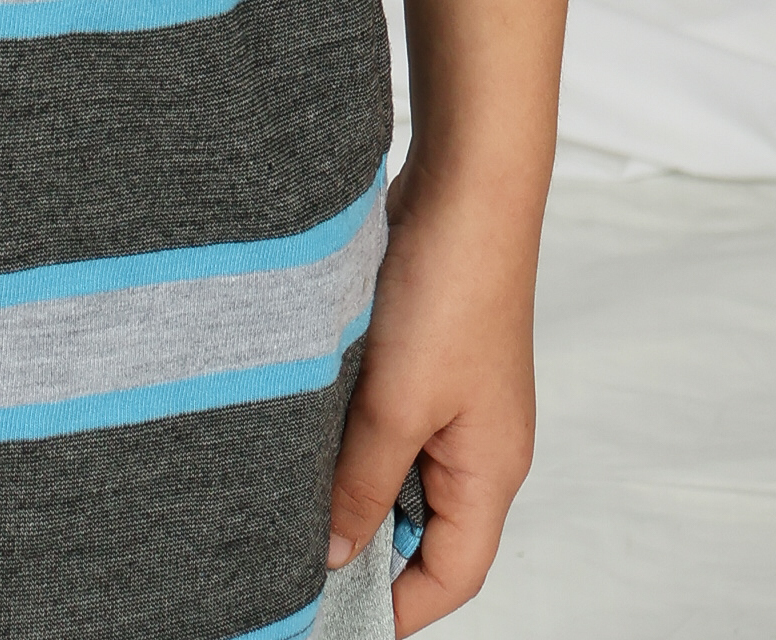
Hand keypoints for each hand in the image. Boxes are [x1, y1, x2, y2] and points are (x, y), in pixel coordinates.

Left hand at [324, 162, 538, 629]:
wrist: (464, 180)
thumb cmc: (453, 287)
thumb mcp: (397, 404)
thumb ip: (362, 483)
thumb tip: (331, 554)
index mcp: (491, 470)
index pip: (451, 576)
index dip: (396, 609)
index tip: (325, 614)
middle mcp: (477, 442)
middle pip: (421, 528)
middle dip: (362, 545)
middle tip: (287, 555)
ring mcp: (450, 397)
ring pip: (394, 469)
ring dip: (346, 478)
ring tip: (285, 489)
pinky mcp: (422, 355)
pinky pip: (383, 418)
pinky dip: (345, 429)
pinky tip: (298, 424)